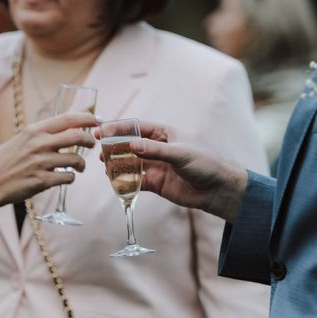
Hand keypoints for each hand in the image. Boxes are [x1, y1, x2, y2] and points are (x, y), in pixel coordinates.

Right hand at [0, 112, 99, 210]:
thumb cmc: (3, 162)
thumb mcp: (21, 140)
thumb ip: (41, 135)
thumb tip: (66, 130)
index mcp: (34, 130)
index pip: (68, 118)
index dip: (87, 118)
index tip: (97, 120)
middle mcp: (39, 144)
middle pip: (77, 136)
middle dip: (89, 140)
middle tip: (91, 144)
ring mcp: (41, 163)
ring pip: (76, 159)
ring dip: (81, 164)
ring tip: (79, 167)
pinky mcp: (42, 181)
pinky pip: (68, 177)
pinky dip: (71, 177)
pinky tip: (65, 177)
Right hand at [114, 121, 246, 222]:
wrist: (218, 190)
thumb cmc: (204, 163)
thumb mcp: (180, 153)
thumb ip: (155, 150)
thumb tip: (131, 145)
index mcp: (163, 134)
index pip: (135, 127)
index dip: (117, 129)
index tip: (101, 131)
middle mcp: (157, 148)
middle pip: (129, 145)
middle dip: (113, 148)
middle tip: (98, 152)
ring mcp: (155, 166)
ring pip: (130, 164)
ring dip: (116, 165)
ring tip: (104, 167)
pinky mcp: (155, 183)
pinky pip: (135, 182)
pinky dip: (125, 183)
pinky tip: (115, 183)